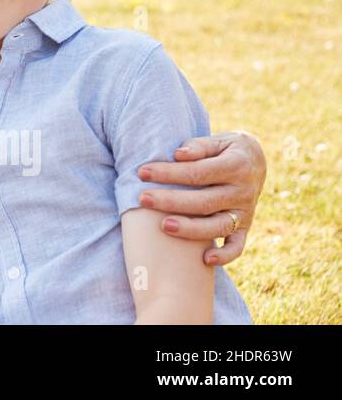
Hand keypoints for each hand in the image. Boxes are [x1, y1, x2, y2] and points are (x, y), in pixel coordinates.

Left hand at [138, 131, 265, 265]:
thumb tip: (178, 154)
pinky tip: (204, 259)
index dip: (169, 173)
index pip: (197, 172)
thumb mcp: (218, 140)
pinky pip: (237, 246)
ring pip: (218, 225)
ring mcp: (245, 212)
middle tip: (142, 199)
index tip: (142, 172)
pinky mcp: (245, 227)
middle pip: (204, 201)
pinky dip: (225, 255)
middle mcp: (243, 191)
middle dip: (171, 201)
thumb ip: (199, 146)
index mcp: (236, 166)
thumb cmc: (226, 149)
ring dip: (191, 229)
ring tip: (163, 226)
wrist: (256, 161)